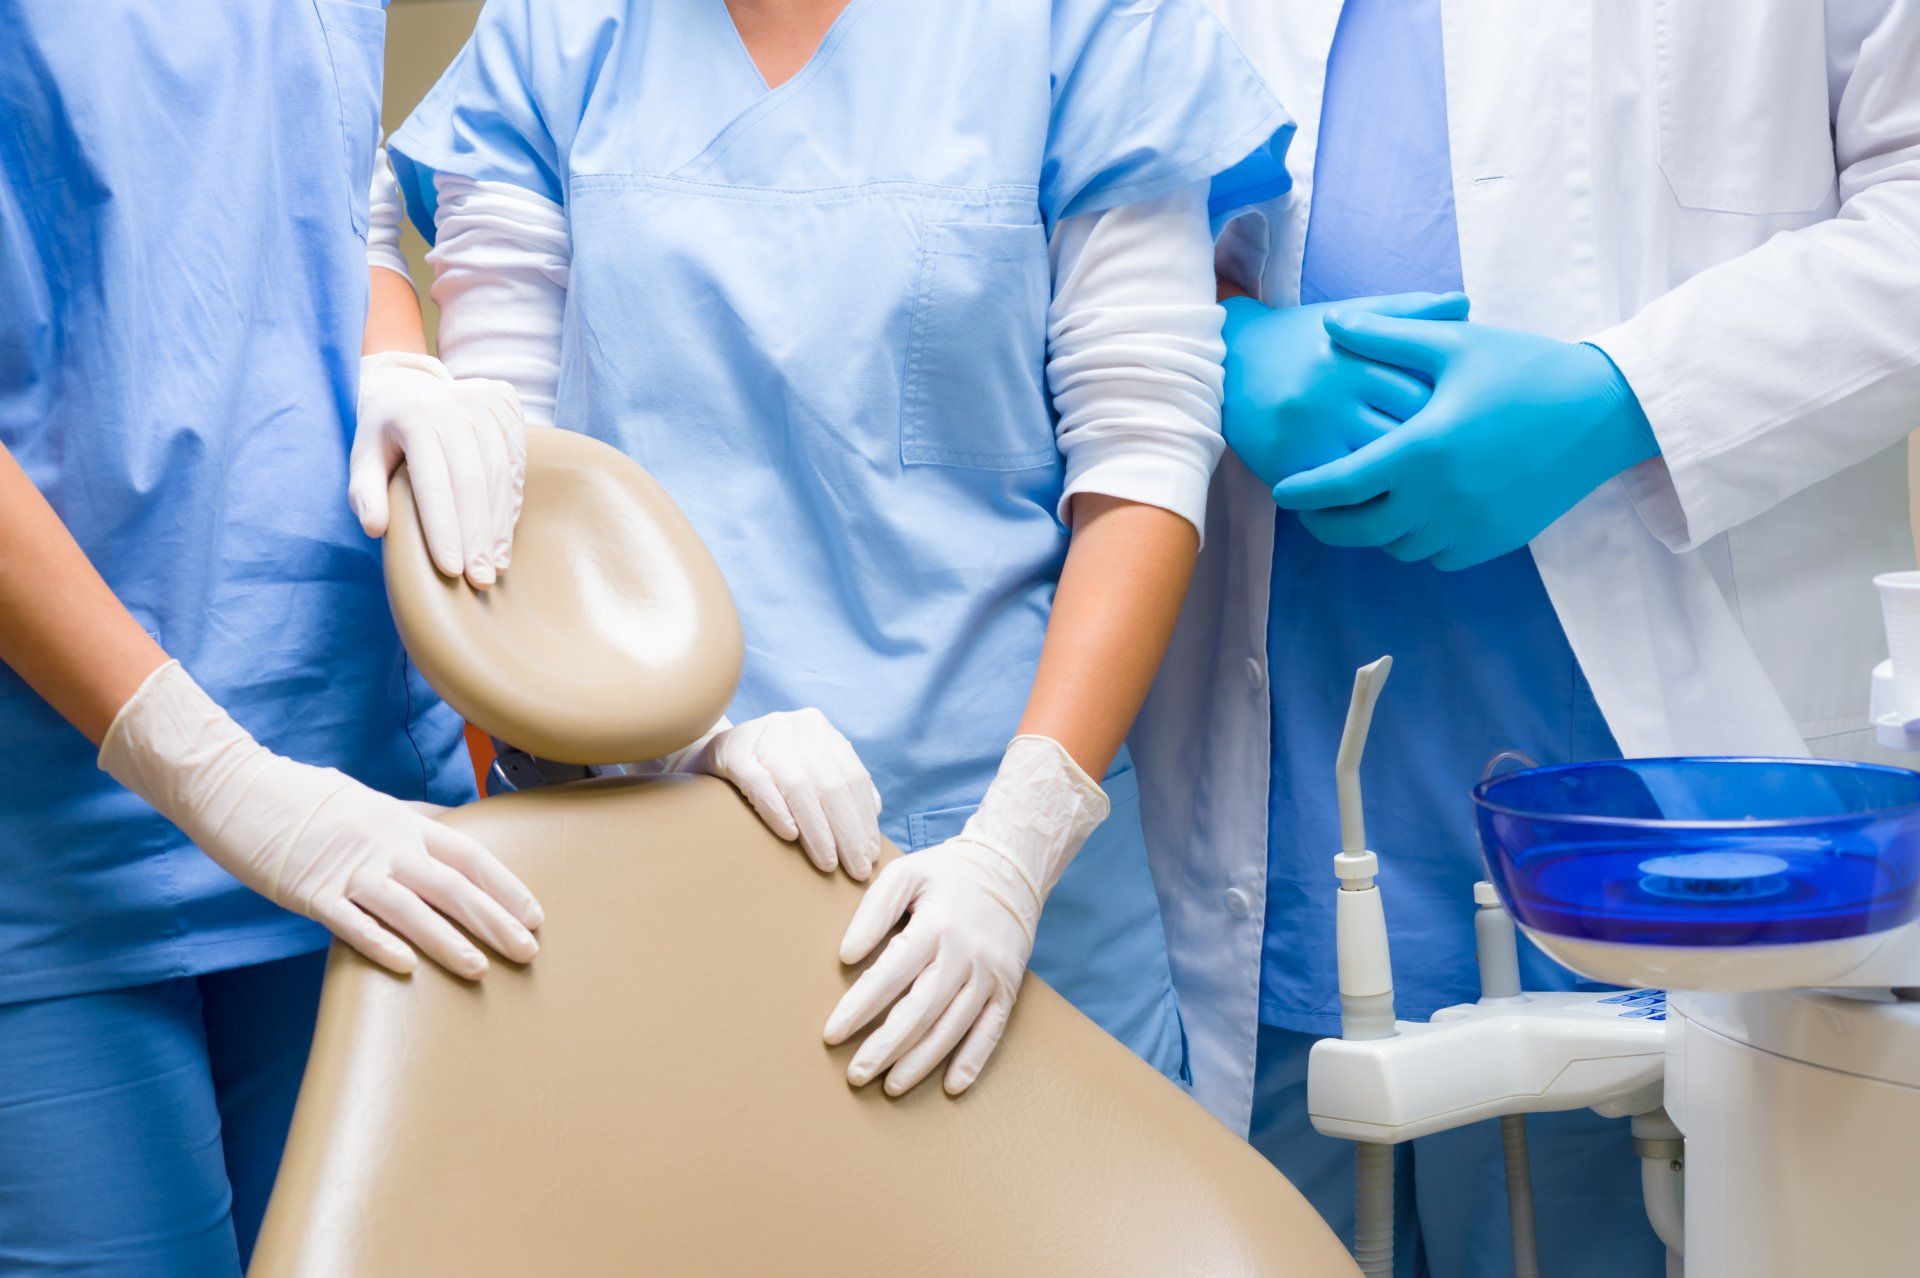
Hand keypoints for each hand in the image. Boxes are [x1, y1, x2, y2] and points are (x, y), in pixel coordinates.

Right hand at [100, 662, 542, 978]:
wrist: (234, 786)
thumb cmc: (303, 796)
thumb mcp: (367, 800)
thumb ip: (410, 819)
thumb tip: (451, 825)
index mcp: (402, 822)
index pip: (469, 855)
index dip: (505, 887)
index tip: (534, 916)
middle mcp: (384, 844)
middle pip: (450, 886)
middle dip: (493, 921)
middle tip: (527, 952)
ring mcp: (346, 868)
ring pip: (408, 909)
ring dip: (446, 941)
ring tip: (479, 969)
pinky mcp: (308, 891)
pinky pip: (350, 922)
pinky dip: (380, 943)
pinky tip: (408, 967)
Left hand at [350, 351, 526, 588]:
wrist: (414, 380)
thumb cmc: (385, 431)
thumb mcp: (364, 456)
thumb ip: (365, 492)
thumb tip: (375, 529)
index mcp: (414, 416)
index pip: (433, 483)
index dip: (443, 529)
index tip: (451, 570)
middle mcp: (453, 404)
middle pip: (471, 482)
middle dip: (476, 537)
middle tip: (480, 580)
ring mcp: (485, 403)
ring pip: (499, 475)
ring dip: (498, 526)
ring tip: (495, 566)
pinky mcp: (507, 407)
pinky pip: (515, 464)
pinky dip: (511, 504)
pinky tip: (504, 537)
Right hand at [688, 709, 883, 879]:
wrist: (707, 757)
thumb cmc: (765, 772)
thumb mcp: (805, 769)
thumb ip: (838, 784)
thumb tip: (874, 814)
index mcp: (819, 729)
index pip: (853, 777)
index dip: (864, 819)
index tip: (871, 856)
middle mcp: (794, 725)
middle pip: (830, 784)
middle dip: (847, 832)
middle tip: (856, 870)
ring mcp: (763, 733)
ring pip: (799, 785)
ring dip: (817, 829)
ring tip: (827, 863)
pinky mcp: (731, 749)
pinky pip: (759, 782)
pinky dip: (776, 809)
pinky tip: (790, 836)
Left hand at [824, 735, 1106, 1096]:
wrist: (1012, 867)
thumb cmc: (947, 874)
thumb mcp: (905, 874)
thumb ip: (874, 911)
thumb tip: (847, 956)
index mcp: (935, 925)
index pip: (890, 975)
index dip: (859, 1008)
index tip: (832, 1035)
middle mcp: (964, 955)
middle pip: (920, 1012)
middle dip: (885, 1048)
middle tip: (856, 1076)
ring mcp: (989, 975)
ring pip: (953, 1028)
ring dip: (921, 1062)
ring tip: (891, 1086)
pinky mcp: (1008, 988)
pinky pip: (992, 1031)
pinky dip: (973, 1060)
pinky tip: (951, 1085)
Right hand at [1221, 292, 1468, 485]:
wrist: (1226, 364)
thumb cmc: (1301, 342)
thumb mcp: (1351, 316)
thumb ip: (1408, 310)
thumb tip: (1466, 304)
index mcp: (1358, 349)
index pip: (1425, 382)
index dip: (1453, 406)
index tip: (1464, 419)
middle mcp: (1335, 385)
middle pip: (1408, 425)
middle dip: (1438, 445)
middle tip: (1455, 460)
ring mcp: (1312, 425)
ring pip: (1379, 462)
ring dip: (1408, 477)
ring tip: (1428, 483)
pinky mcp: (1291, 459)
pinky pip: (1342, 488)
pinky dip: (1368, 495)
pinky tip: (1385, 496)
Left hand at [1272, 315, 1660, 570]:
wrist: (1604, 410)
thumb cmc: (1526, 367)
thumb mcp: (1454, 342)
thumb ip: (1386, 335)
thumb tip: (1330, 322)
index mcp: (1422, 449)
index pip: (1340, 485)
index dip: (1303, 492)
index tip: (1282, 492)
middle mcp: (1441, 498)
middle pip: (1360, 530)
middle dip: (1327, 523)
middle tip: (1313, 509)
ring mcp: (1471, 525)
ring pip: (1398, 548)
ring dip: (1374, 532)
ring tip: (1364, 508)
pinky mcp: (1497, 540)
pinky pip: (1439, 557)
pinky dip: (1418, 543)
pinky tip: (1415, 516)